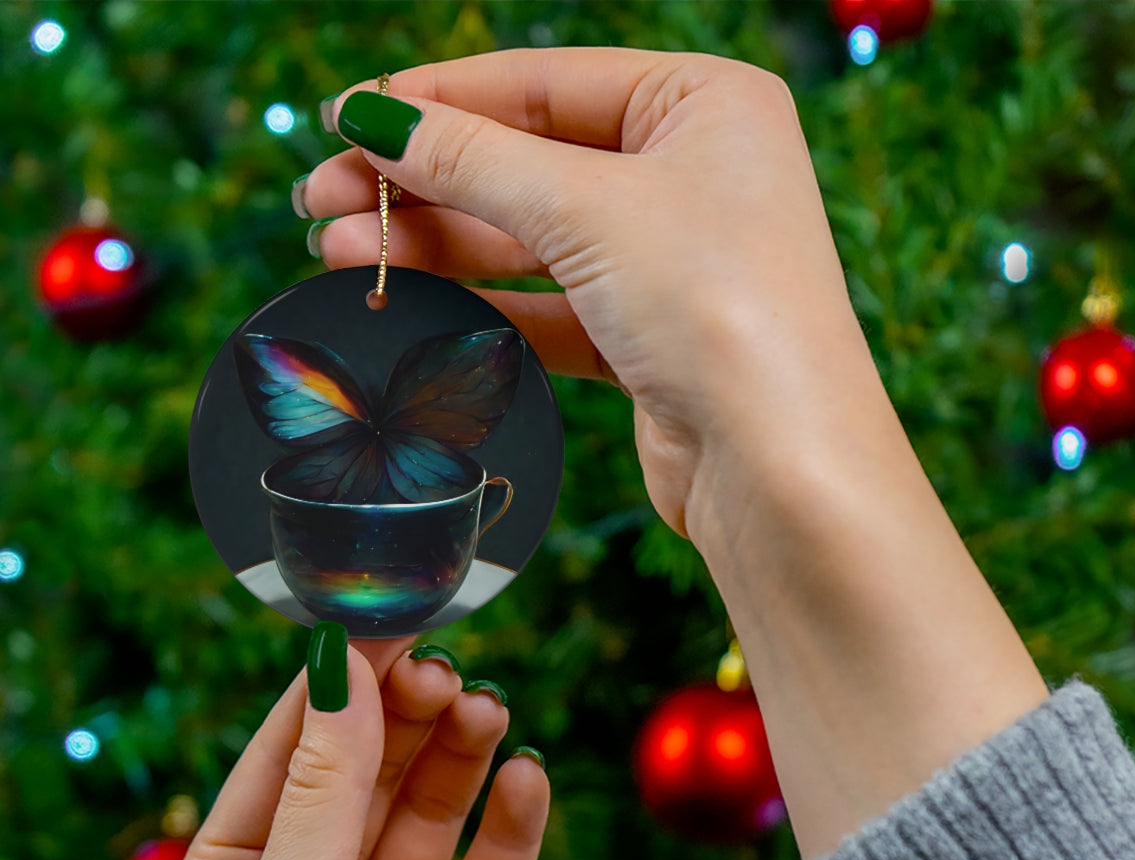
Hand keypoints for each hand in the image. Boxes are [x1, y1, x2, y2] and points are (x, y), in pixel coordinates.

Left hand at [167, 636, 548, 859]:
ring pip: (433, 812)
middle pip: (371, 770)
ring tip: (489, 713)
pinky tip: (527, 781)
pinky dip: (512, 826)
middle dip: (408, 717)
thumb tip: (341, 667)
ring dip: (461, 757)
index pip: (294, 748)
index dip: (342, 683)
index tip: (391, 620)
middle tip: (448, 673)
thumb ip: (324, 786)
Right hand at [300, 47, 869, 543]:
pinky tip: (408, 299)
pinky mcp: (649, 338)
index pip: (544, 83)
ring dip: (437, 244)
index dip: (438, 99)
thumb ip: (474, 160)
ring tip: (337, 251)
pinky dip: (482, 304)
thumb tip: (374, 118)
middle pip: (529, 161)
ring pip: (531, 238)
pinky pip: (549, 306)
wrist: (778, 466)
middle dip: (422, 181)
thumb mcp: (587, 208)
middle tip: (320, 199)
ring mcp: (671, 261)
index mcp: (703, 103)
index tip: (345, 117)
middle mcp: (692, 174)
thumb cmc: (717, 308)